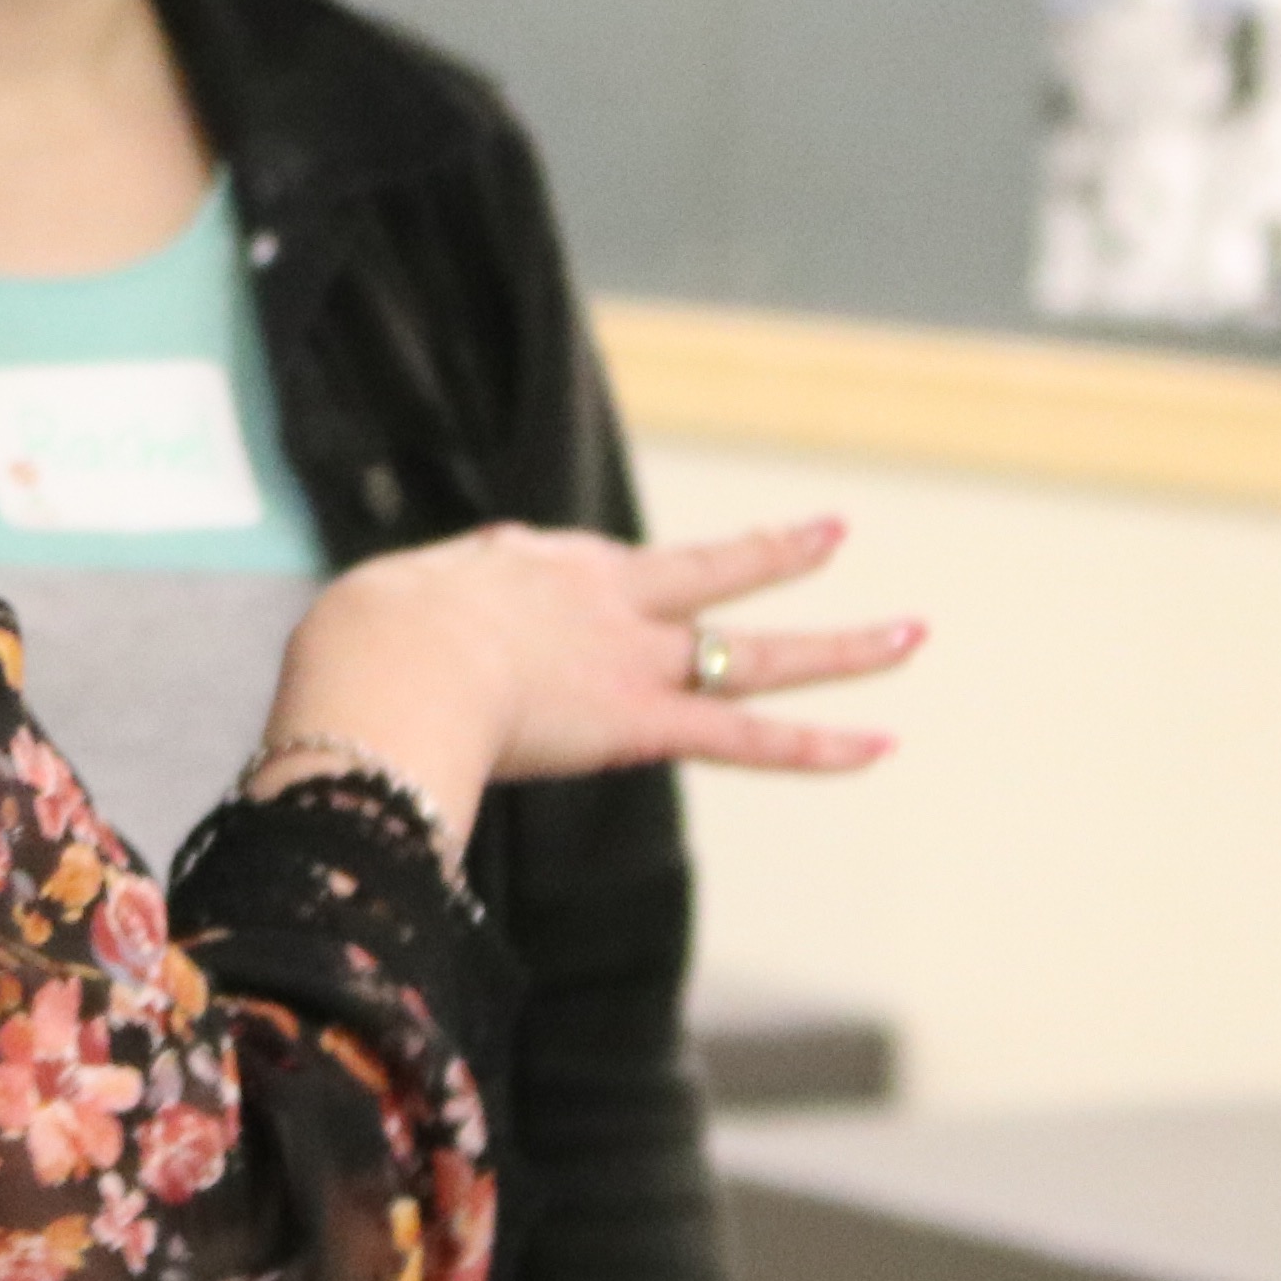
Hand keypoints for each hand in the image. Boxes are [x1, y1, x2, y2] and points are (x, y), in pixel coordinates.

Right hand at [261, 517, 920, 847]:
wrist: (393, 655)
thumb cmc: (370, 640)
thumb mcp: (390, 610)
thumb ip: (419, 622)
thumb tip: (395, 658)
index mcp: (542, 564)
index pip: (591, 575)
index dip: (592, 595)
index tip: (569, 615)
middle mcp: (609, 599)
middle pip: (710, 573)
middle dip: (776, 553)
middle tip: (833, 534)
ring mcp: (636, 657)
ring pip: (755, 651)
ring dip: (841, 648)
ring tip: (911, 634)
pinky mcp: (644, 722)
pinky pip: (747, 737)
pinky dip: (817, 746)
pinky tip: (880, 745)